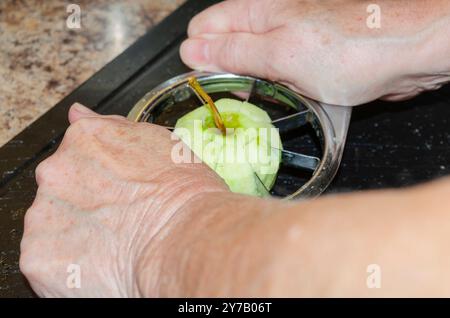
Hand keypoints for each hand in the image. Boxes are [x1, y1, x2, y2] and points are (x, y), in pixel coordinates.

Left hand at [20, 103, 226, 296]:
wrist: (185, 239)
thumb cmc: (182, 194)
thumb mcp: (156, 141)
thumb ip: (109, 125)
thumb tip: (78, 112)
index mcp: (84, 140)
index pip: (77, 157)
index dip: (100, 181)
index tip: (118, 195)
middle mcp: (56, 171)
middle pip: (60, 191)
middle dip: (83, 206)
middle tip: (119, 222)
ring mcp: (43, 214)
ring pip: (51, 227)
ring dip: (75, 236)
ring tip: (113, 246)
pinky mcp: (39, 256)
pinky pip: (48, 262)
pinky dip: (70, 267)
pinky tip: (101, 266)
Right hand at [180, 0, 449, 105]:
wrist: (410, 51)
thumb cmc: (354, 47)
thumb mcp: (281, 53)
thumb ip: (235, 52)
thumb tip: (194, 51)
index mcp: (257, 11)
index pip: (205, 29)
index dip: (200, 59)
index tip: (208, 85)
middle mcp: (271, 21)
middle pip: (228, 49)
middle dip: (227, 76)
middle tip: (240, 99)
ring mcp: (290, 40)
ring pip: (255, 66)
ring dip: (256, 87)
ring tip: (268, 101)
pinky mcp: (308, 59)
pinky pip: (280, 78)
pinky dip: (280, 92)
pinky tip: (289, 100)